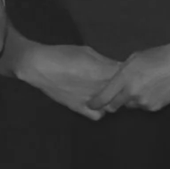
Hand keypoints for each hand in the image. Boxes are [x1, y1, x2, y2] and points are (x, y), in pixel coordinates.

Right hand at [10, 40, 124, 120]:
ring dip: (114, 100)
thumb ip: (106, 62)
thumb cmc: (64, 54)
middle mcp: (99, 88)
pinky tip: (98, 103)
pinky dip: (101, 111)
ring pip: (113, 106)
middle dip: (125, 88)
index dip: (130, 75)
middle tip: (122, 83)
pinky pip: (97, 116)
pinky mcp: (78, 109)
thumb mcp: (88, 52)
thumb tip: (119, 66)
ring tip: (110, 93)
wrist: (40, 66)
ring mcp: (89, 100)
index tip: (129, 72)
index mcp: (103, 71)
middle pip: (122, 93)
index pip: (127, 78)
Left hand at [87, 41, 169, 113]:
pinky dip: (145, 100)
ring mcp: (144, 101)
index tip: (91, 105)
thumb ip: (121, 73)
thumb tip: (111, 83)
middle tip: (119, 94)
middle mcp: (132, 92)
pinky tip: (154, 88)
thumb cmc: (157, 56)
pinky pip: (144, 106)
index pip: (103, 97)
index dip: (95, 103)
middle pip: (114, 106)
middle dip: (113, 102)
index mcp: (124, 78)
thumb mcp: (134, 59)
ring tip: (144, 85)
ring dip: (132, 99)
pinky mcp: (154, 107)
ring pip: (131, 105)